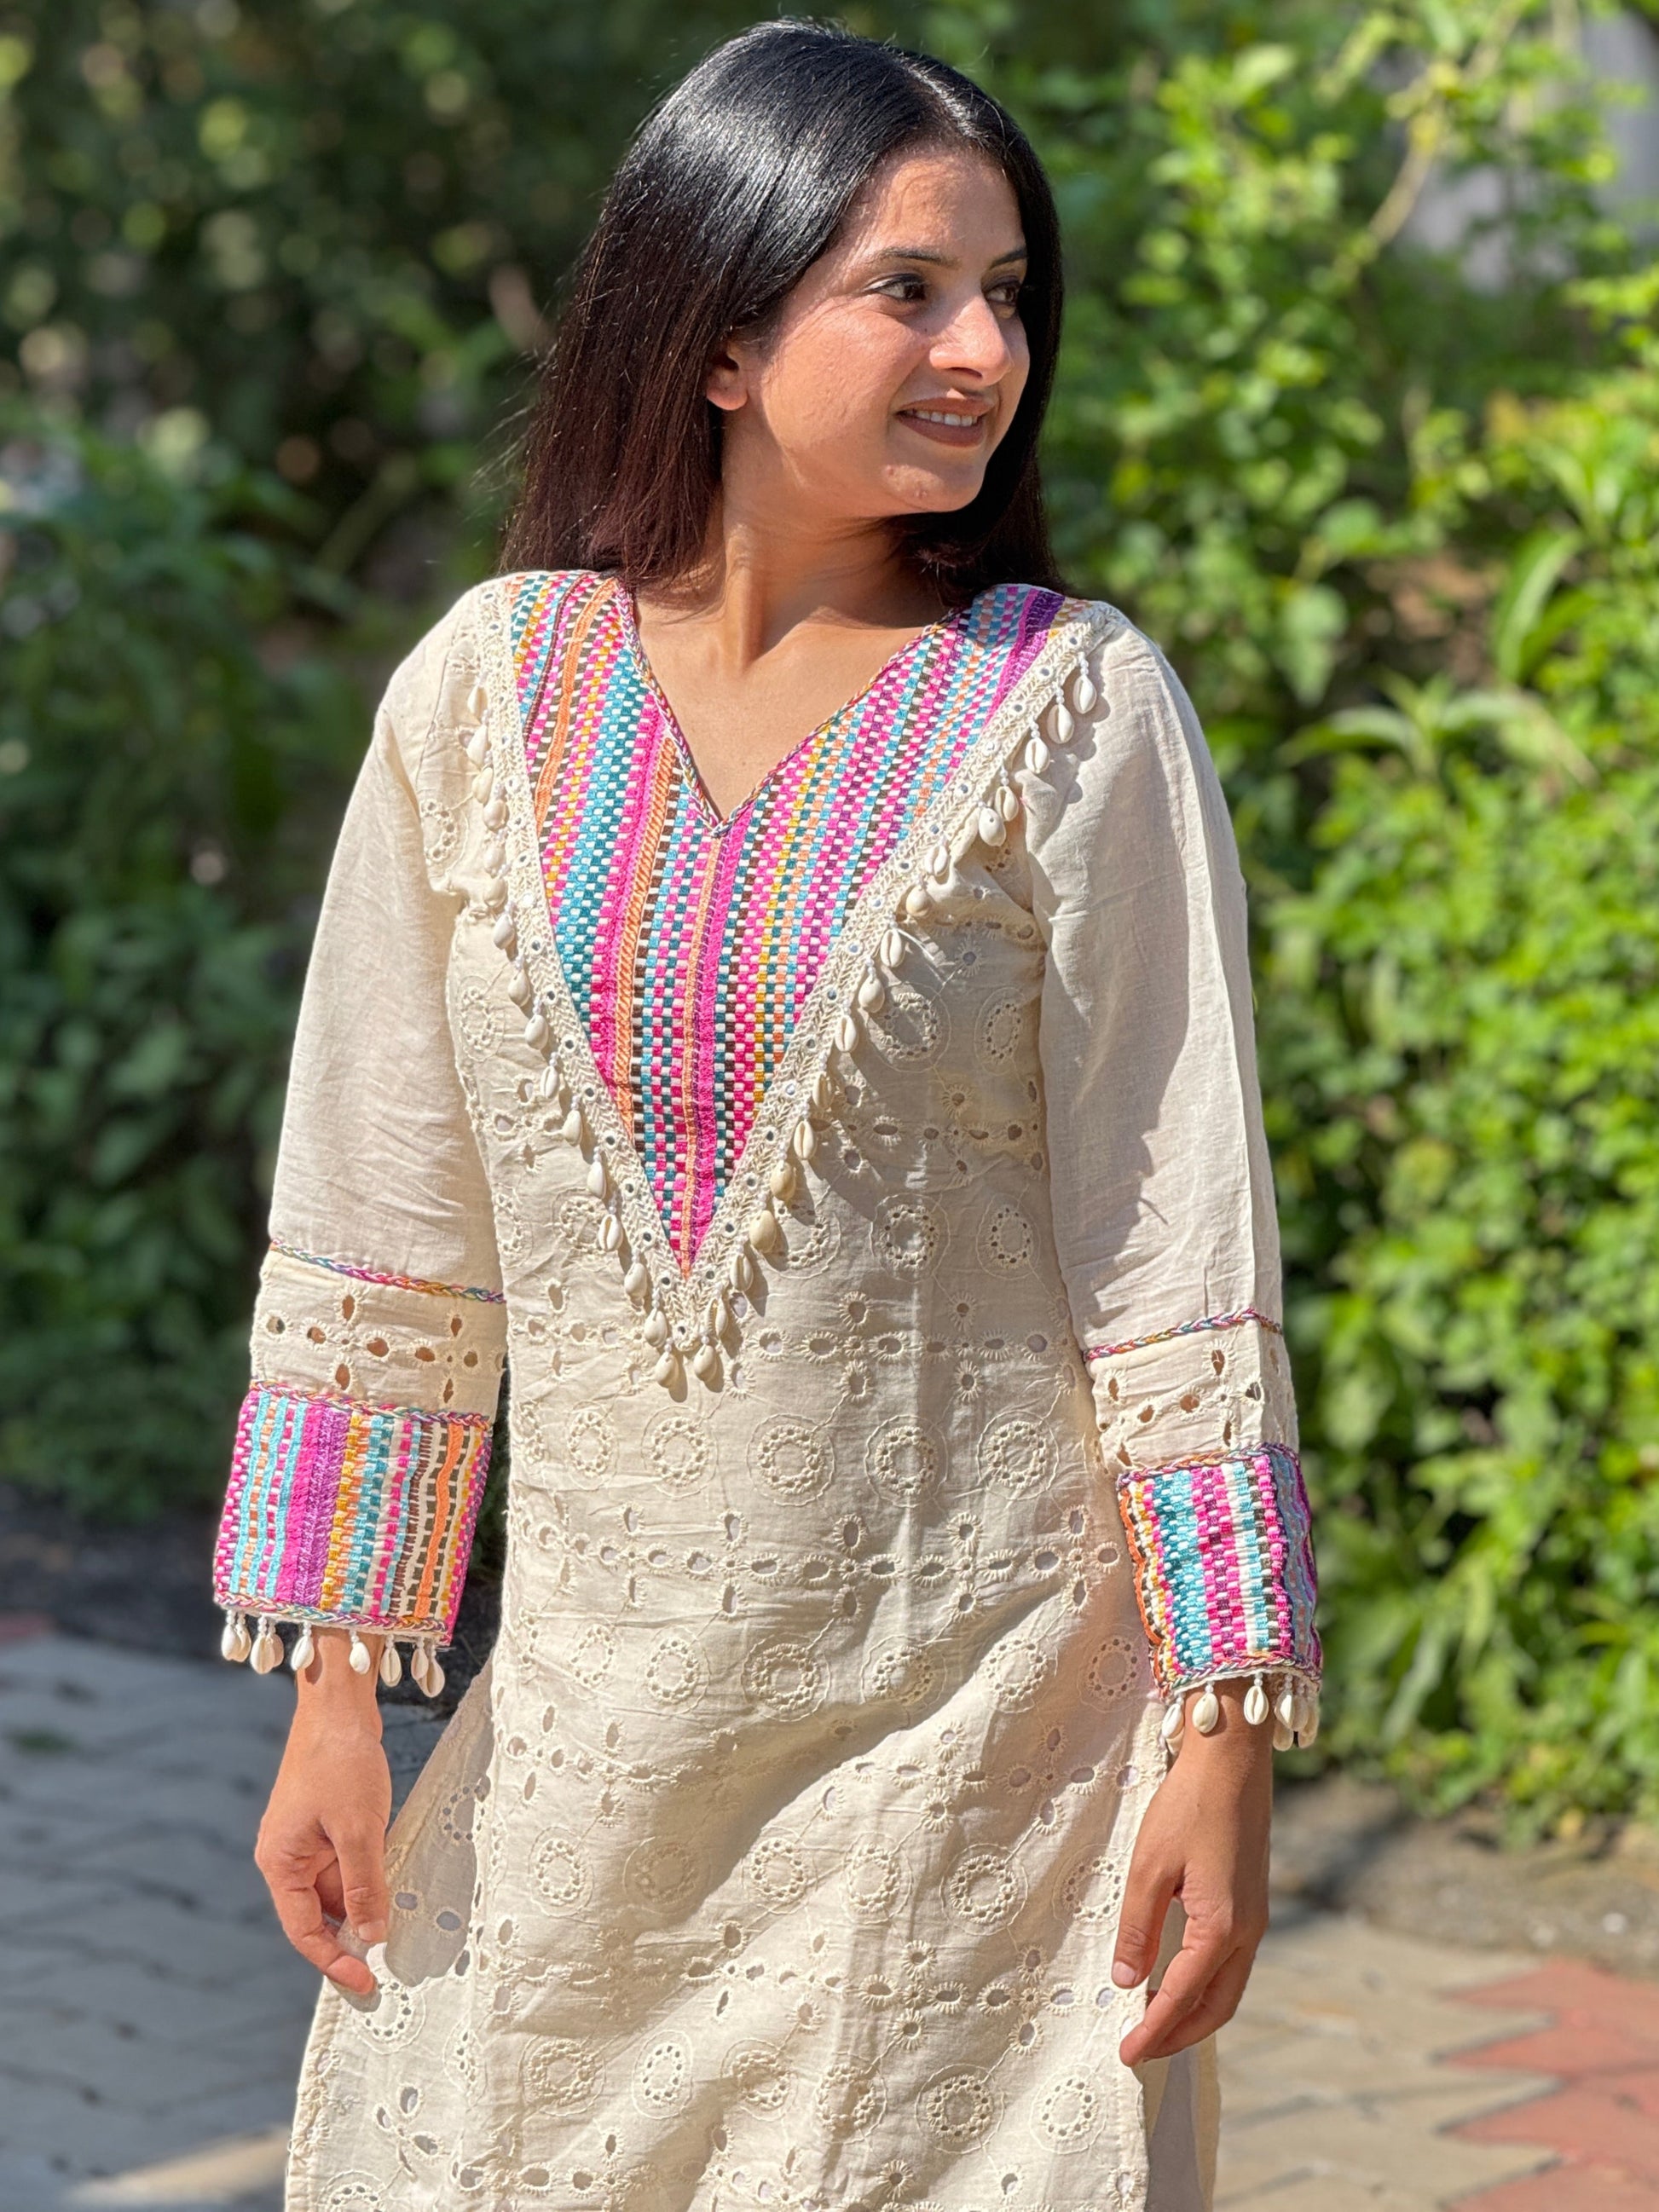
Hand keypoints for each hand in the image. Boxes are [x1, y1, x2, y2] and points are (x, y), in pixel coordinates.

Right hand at [253, 1628, 391, 1998]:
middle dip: (352, 1936)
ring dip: (364, 1904)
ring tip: (398, 1923)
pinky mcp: (326, 1822)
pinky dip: (368, 1876)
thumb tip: (373, 1934)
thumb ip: (365, 1884)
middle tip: (390, 1962)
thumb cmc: (341, 1761)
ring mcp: (306, 1839)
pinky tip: (394, 1881)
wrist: (339, 1704)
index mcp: (280, 1863)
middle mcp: (287, 1856)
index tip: (367, 1983)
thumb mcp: (359, 1828)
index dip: (334, 1962)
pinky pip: (346, 1863)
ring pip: (337, 1888)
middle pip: (320, 1913)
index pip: (304, 1931)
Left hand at [1113, 1678, 1272, 2065]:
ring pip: (1229, 1988)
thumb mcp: (1149, 1866)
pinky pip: (1233, 1963)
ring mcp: (1256, 1919)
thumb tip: (1126, 1980)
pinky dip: (1207, 1986)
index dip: (1152, 2031)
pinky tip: (1180, 1980)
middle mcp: (1247, 1932)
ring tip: (1155, 2024)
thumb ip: (1137, 1927)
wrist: (1233, 1761)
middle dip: (1179, 2035)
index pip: (1181, 1997)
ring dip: (1194, 2013)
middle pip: (1216, 2007)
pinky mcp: (1253, 1903)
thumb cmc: (1188, 1806)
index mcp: (1221, 1927)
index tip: (1126, 2055)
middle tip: (1140, 2050)